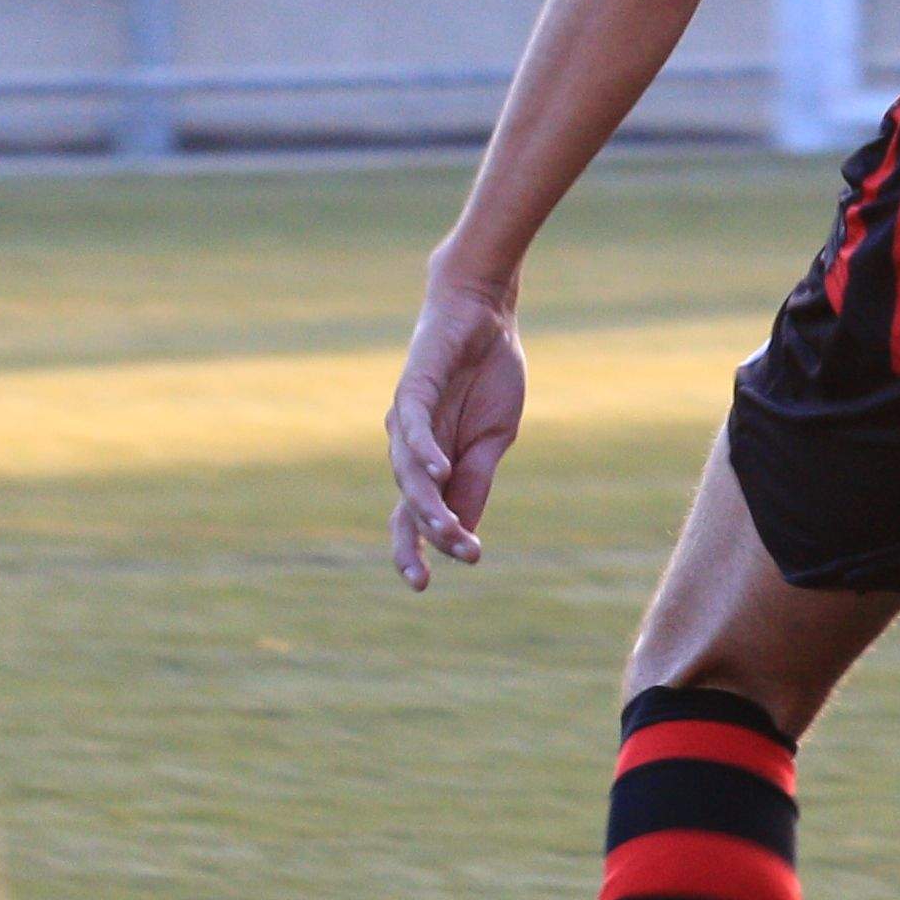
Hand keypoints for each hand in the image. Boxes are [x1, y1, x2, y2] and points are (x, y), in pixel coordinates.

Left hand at [384, 265, 524, 586]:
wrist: (484, 315)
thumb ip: (475, 479)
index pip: (416, 515)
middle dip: (416, 541)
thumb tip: (463, 530)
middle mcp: (411, 446)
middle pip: (406, 503)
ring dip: (429, 507)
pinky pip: (414, 426)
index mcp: (433, 462)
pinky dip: (425, 452)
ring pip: (410, 474)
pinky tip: (440, 473)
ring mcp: (409, 419)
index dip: (419, 548)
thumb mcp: (493, 438)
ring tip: (449, 534)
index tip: (427, 585)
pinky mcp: (414, 389)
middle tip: (423, 579)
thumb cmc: (488, 373)